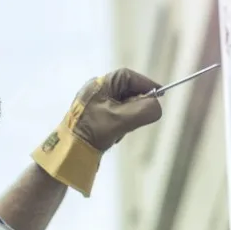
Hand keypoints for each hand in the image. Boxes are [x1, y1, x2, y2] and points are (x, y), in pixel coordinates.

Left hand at [31, 68, 162, 196]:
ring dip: (129, 116)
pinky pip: (116, 114)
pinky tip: (115, 134)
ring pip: (124, 104)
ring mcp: (95, 103)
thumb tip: (157, 106)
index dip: (147, 84)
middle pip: (127, 90)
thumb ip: (143, 110)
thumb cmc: (93, 131)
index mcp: (100, 84)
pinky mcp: (95, 116)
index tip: (161, 94)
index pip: (129, 77)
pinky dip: (121, 123)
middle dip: (137, 104)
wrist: (70, 152)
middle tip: (141, 117)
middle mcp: (97, 90)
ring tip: (122, 129)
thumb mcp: (121, 120)